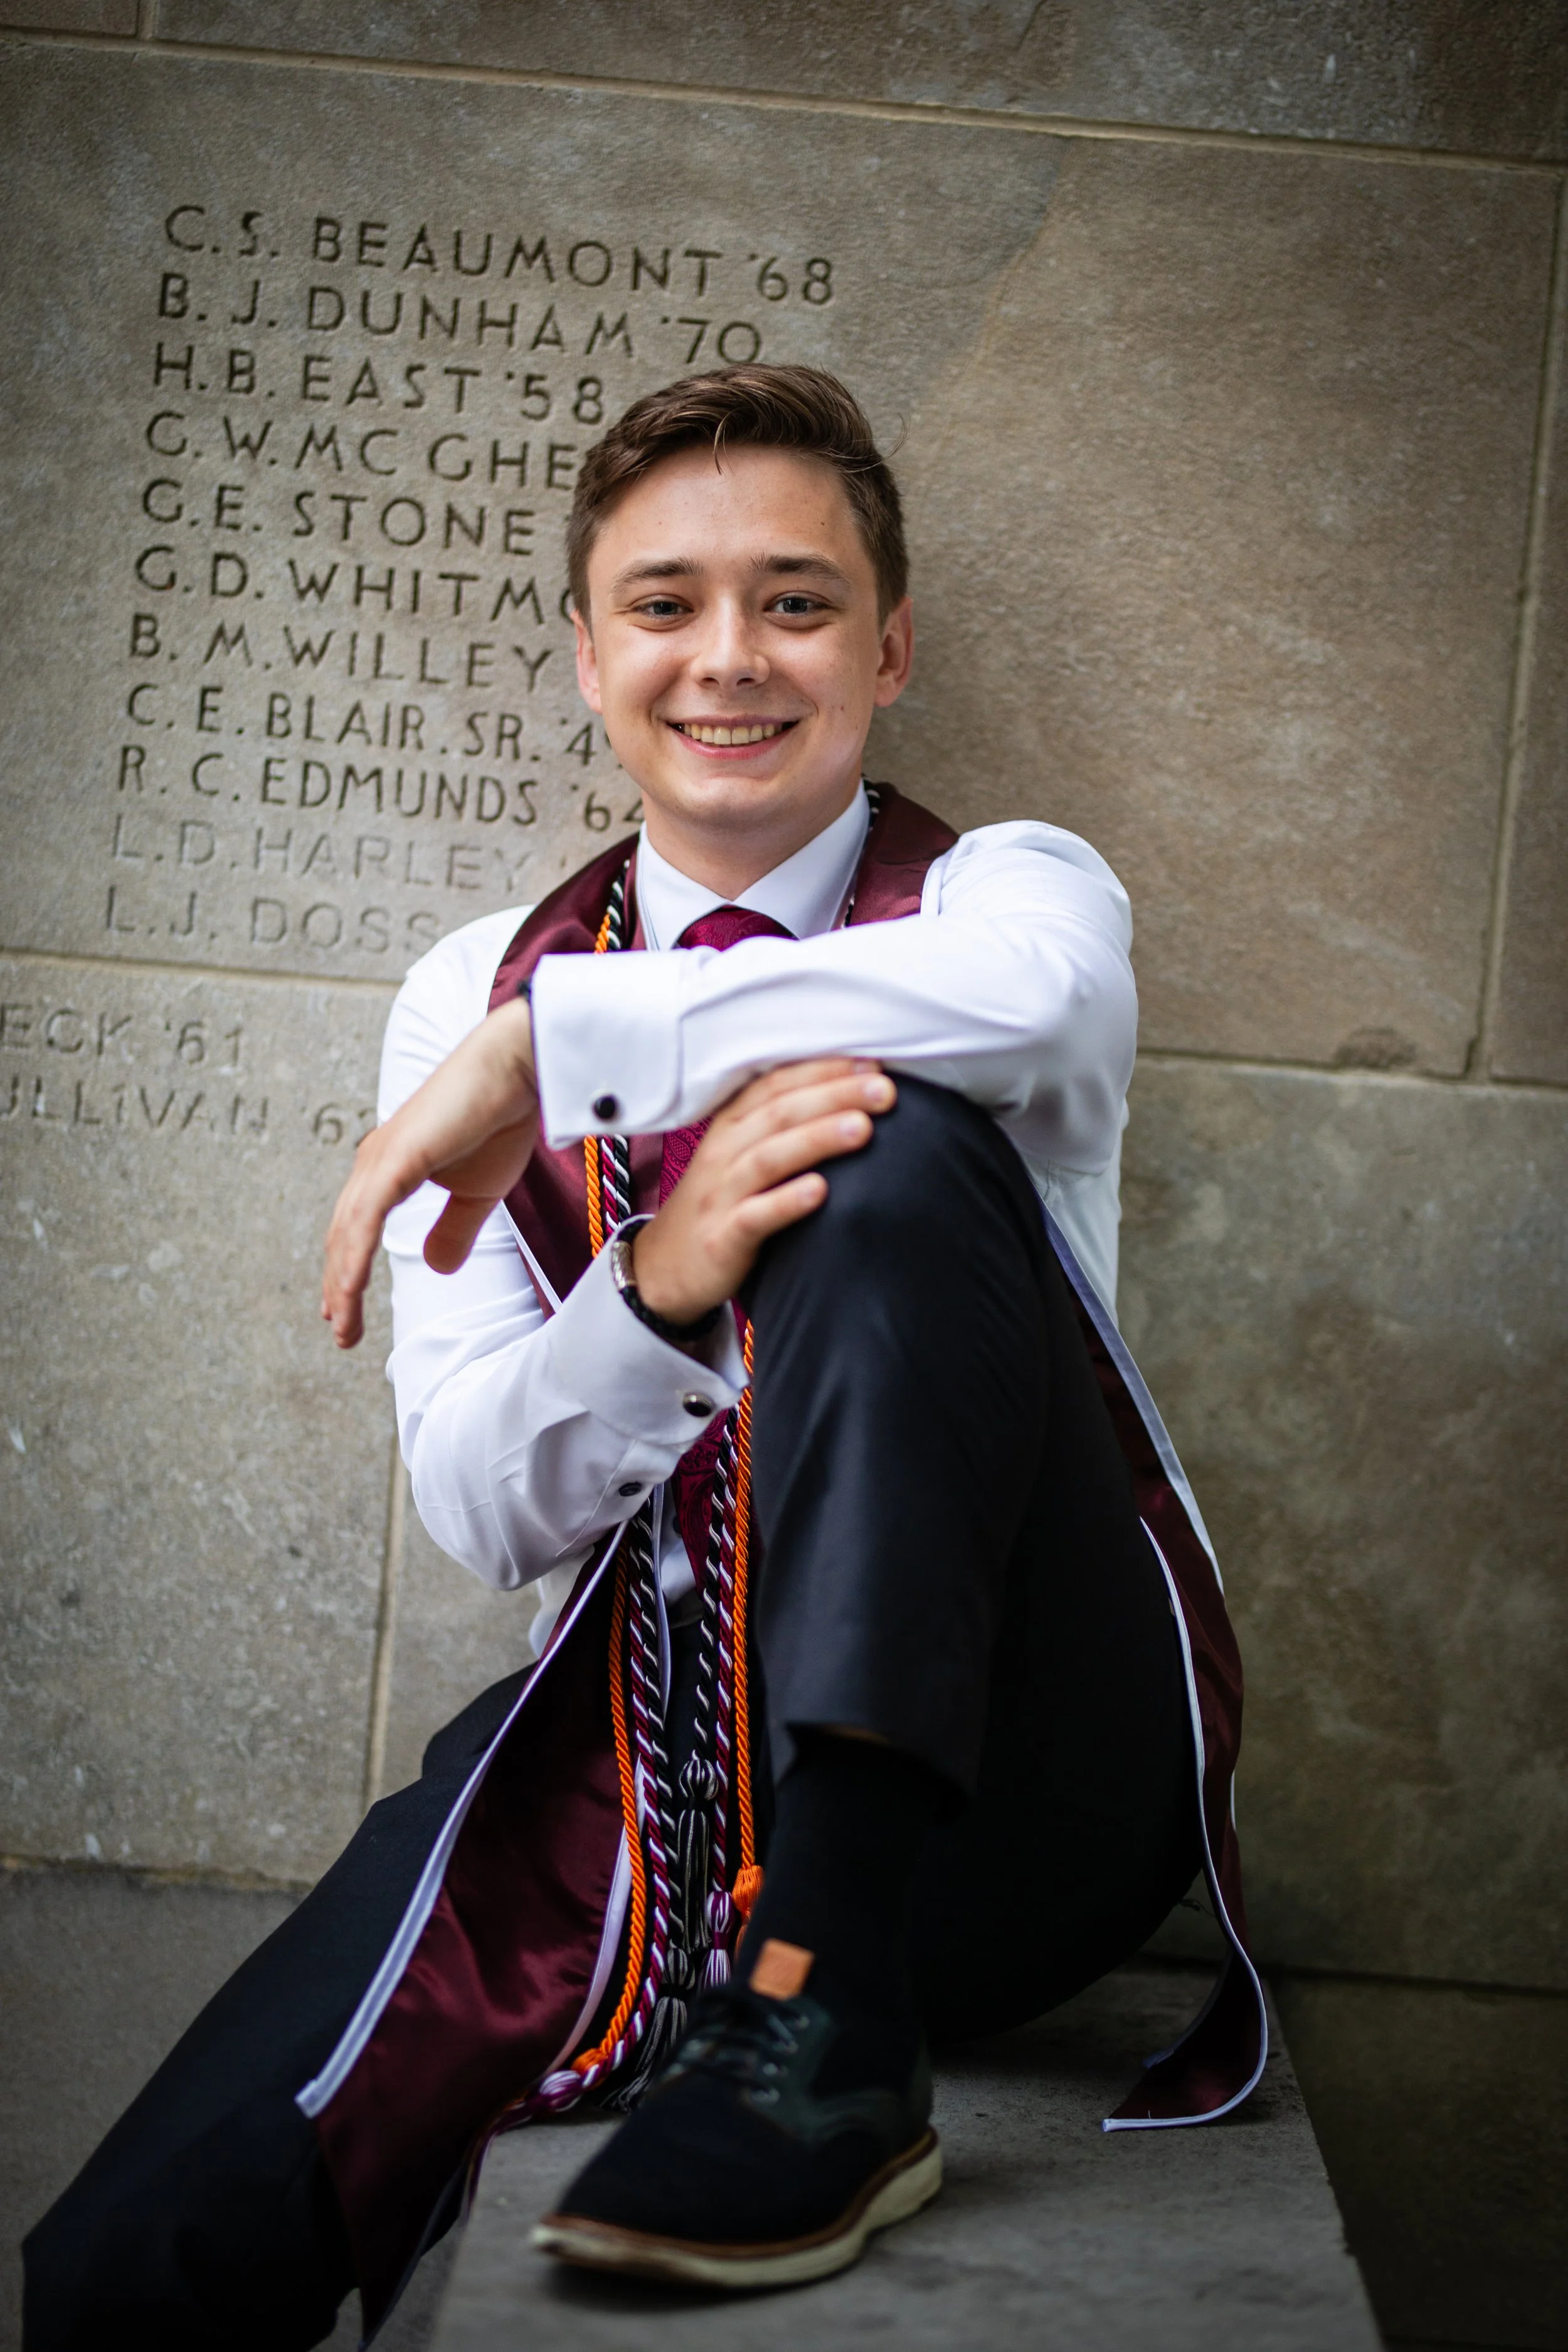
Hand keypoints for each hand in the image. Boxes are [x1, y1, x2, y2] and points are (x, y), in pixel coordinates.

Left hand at [322, 997, 537, 1348]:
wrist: (519, 1069)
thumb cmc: (501, 1119)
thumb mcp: (478, 1192)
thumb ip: (454, 1230)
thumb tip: (438, 1268)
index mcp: (390, 1168)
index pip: (357, 1228)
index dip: (349, 1271)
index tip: (344, 1312)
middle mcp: (376, 1163)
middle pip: (343, 1235)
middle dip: (338, 1285)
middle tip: (340, 1330)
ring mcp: (382, 1158)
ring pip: (347, 1232)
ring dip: (341, 1282)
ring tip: (342, 1324)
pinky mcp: (397, 1157)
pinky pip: (366, 1217)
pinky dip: (355, 1256)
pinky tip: (350, 1288)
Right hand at [633, 1060, 895, 1325]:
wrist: (666, 1268)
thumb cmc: (719, 1205)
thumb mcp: (740, 1156)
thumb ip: (782, 1128)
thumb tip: (851, 1102)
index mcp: (731, 1126)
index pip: (778, 1085)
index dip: (823, 1071)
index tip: (873, 1066)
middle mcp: (723, 1152)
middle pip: (779, 1113)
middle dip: (833, 1095)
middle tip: (883, 1090)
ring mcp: (720, 1194)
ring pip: (768, 1157)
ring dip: (817, 1139)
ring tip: (862, 1128)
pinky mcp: (721, 1237)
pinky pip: (754, 1215)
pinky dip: (786, 1201)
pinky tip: (821, 1191)